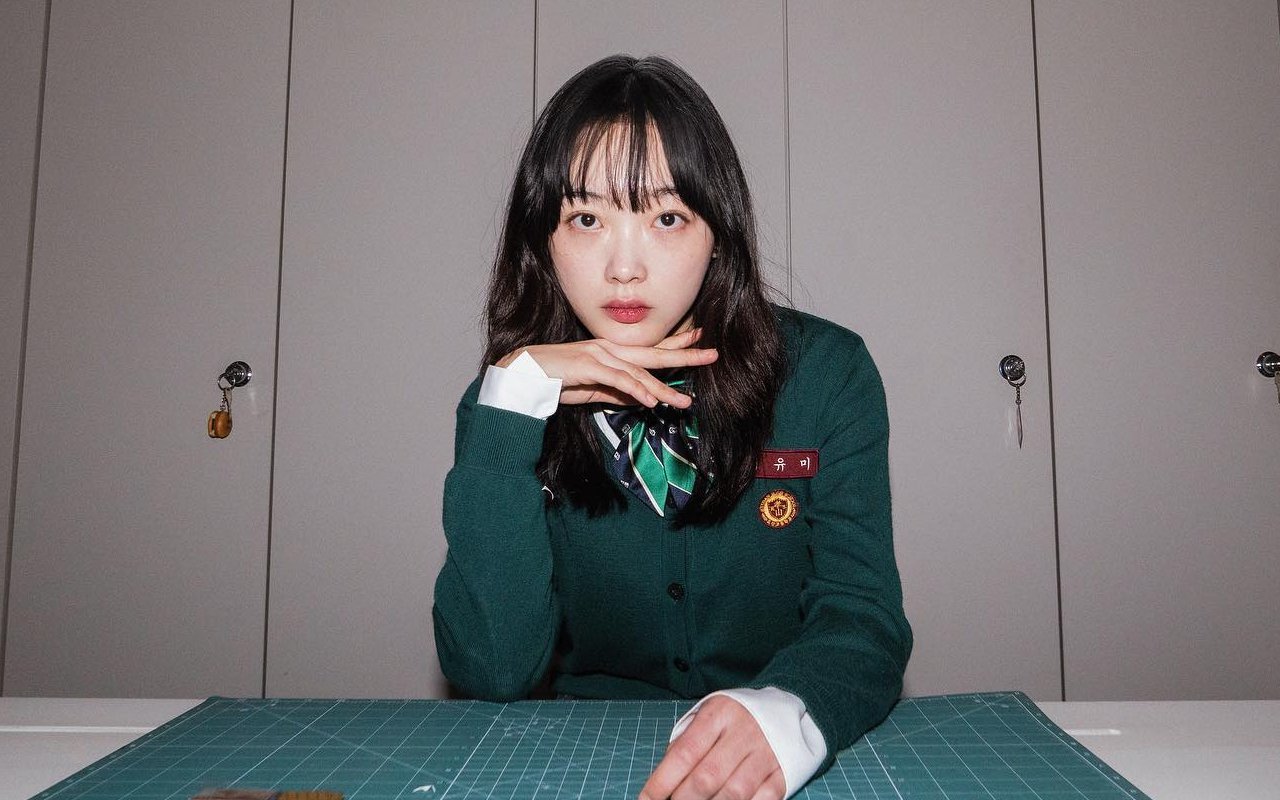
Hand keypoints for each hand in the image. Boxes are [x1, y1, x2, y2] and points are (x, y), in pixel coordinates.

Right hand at [498, 328, 717, 408]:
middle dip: (684, 355)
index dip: (676, 345)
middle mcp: (609, 349)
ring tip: (684, 402)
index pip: (650, 349)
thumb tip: (641, 399)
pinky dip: (637, 390)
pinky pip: (618, 380)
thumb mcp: (593, 390)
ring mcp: (599, 355)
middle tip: (712, 354)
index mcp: (611, 352)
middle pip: (654, 353)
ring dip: (663, 388)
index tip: (699, 342)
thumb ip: (616, 392)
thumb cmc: (556, 381)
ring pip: (639, 372)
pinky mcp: (588, 366)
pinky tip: (652, 401)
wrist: (523, 374)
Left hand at [639, 696, 784, 799]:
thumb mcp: (707, 716)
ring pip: (734, 793)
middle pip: (707, 777)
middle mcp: (744, 731)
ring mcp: (767, 752)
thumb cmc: (734, 718)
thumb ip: (685, 743)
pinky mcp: (785, 770)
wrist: (785, 706)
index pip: (684, 753)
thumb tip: (664, 781)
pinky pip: (764, 799)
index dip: (661, 782)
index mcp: (718, 713)